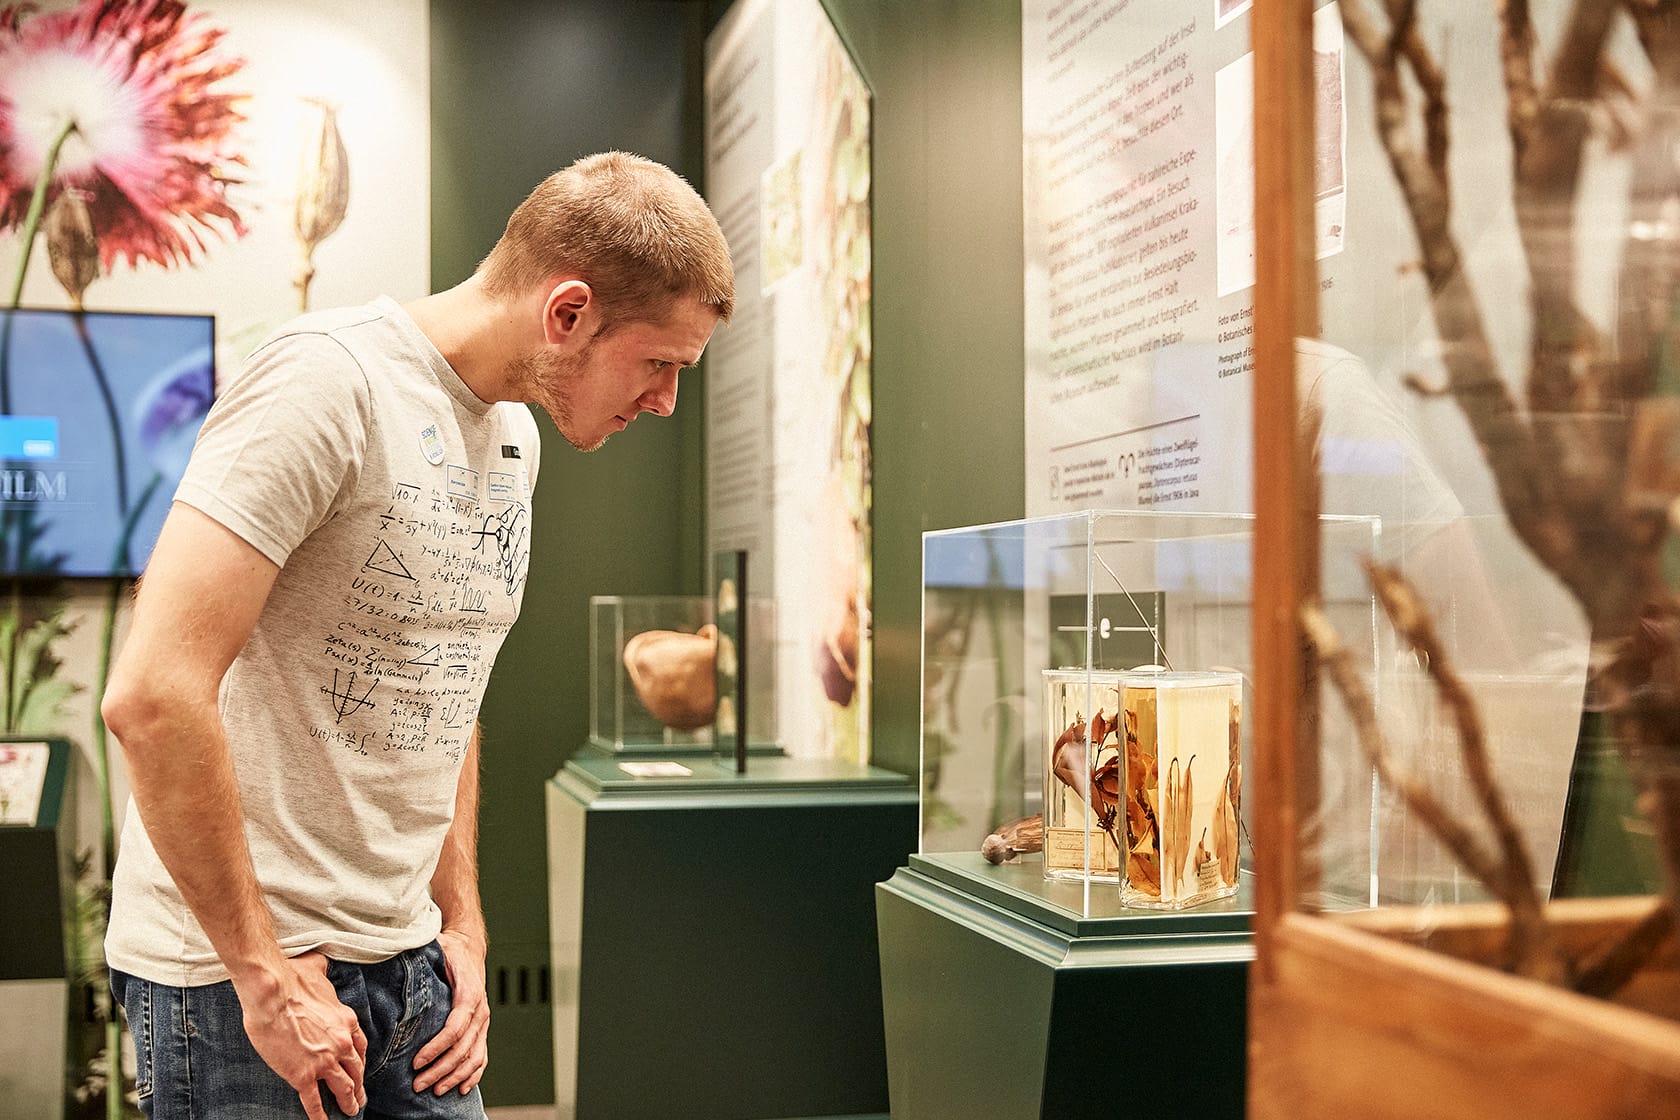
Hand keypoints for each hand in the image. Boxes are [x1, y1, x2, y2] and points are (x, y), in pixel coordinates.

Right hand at [239, 952, 366, 1119]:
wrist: (272, 993)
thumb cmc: (291, 979)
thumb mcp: (317, 971)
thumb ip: (323, 973)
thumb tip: (320, 962)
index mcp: (346, 1021)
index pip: (360, 1047)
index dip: (360, 1062)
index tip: (359, 1071)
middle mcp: (341, 1043)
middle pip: (356, 1070)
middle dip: (358, 1086)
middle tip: (360, 1098)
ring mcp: (324, 1061)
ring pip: (342, 1087)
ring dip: (348, 1101)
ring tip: (350, 1111)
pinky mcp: (303, 1075)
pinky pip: (314, 1101)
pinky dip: (320, 1114)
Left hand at [413, 928, 489, 1095]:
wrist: (470, 947)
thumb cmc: (450, 950)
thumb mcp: (436, 949)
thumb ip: (419, 960)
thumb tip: (391, 962)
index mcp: (468, 994)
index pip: (454, 1029)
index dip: (436, 1048)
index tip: (416, 1062)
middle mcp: (480, 1011)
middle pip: (463, 1049)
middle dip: (440, 1070)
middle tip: (418, 1084)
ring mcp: (483, 1022)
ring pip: (474, 1057)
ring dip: (455, 1077)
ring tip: (435, 1090)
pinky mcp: (482, 1028)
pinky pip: (482, 1056)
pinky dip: (474, 1074)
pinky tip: (462, 1088)